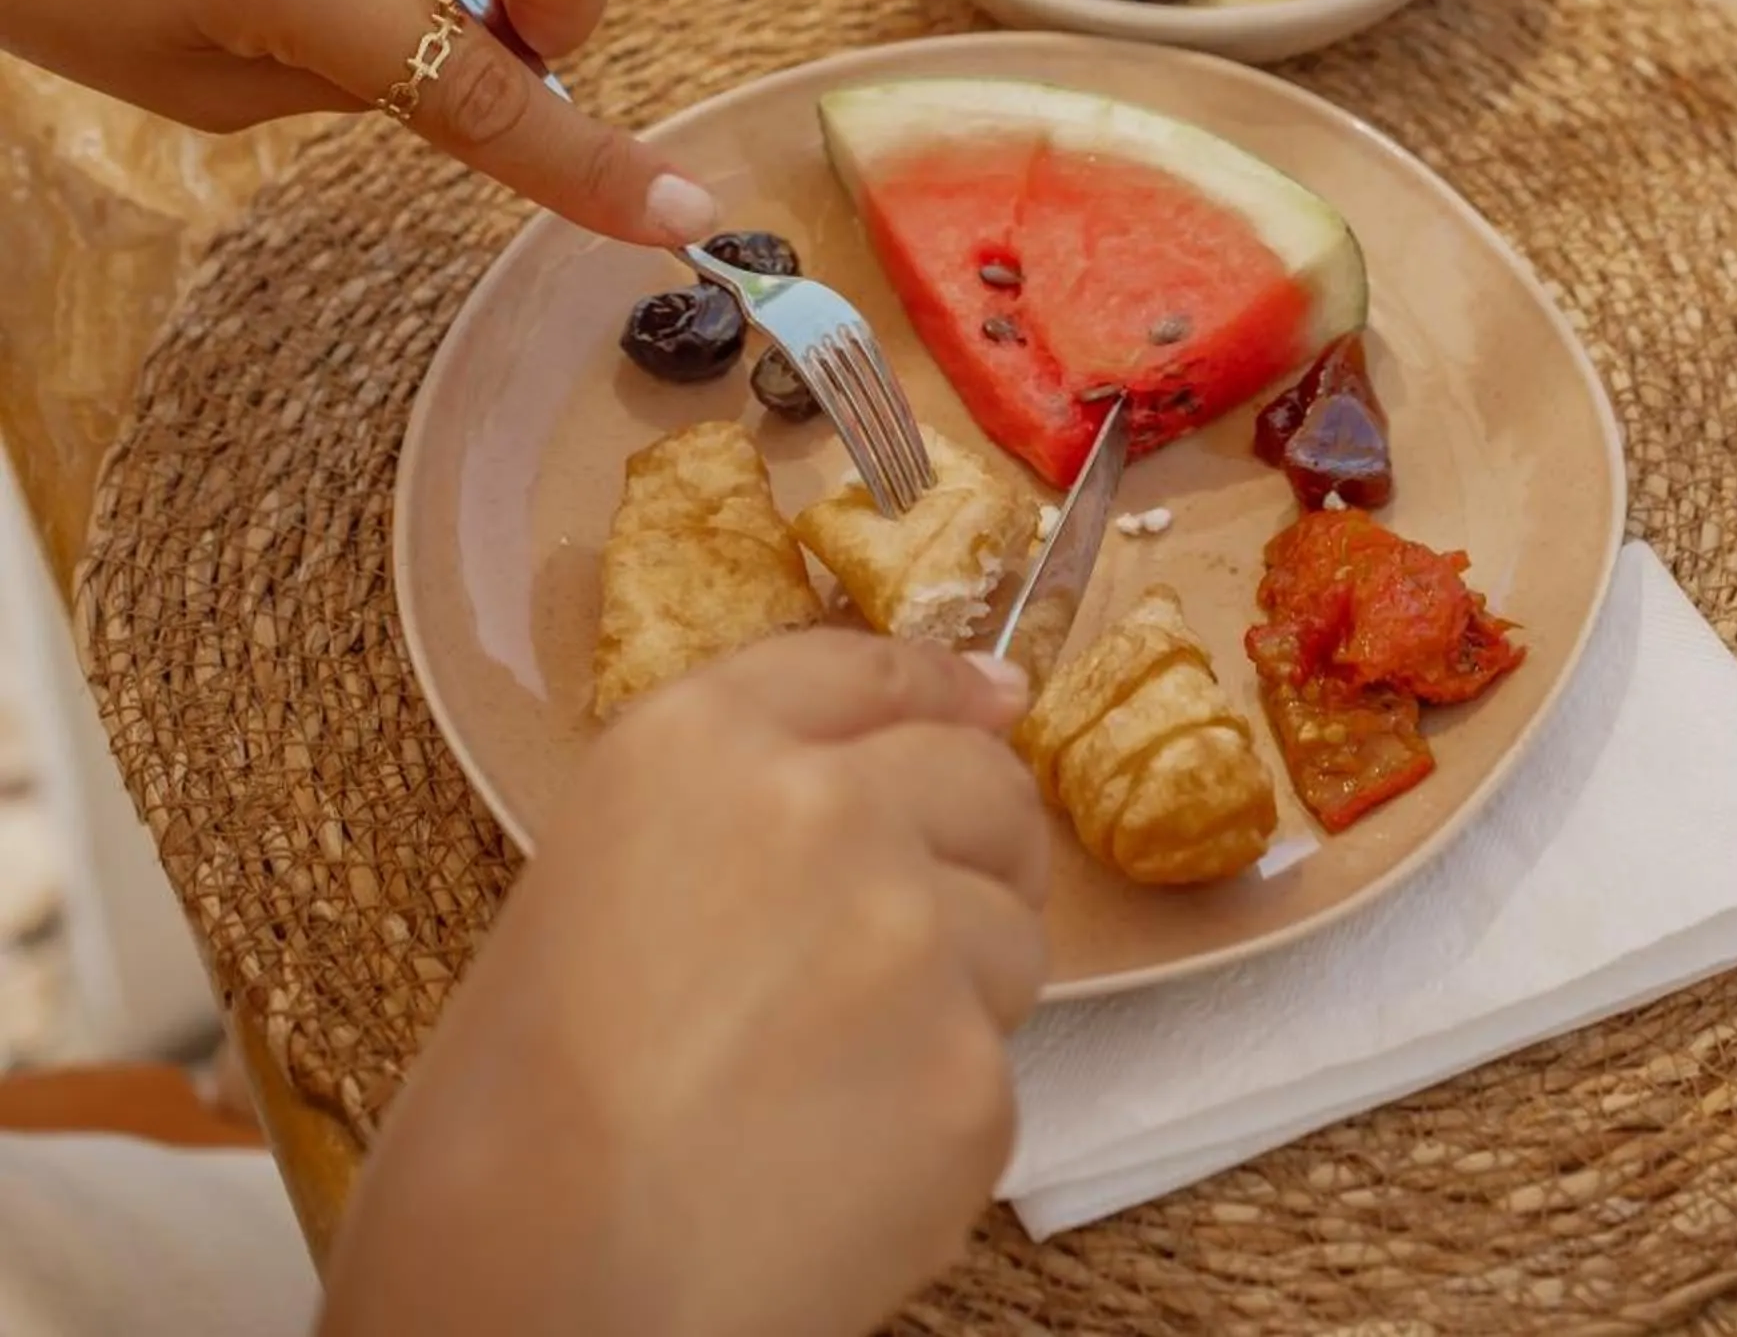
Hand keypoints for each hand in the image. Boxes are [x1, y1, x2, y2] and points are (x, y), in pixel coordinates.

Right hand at [322, 632, 1047, 1336]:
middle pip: (982, 783)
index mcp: (703, 741)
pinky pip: (991, 1076)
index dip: (944, 687)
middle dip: (977, 847)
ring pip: (1012, 936)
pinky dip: (935, 1124)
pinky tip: (830, 1168)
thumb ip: (742, 801)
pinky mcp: (968, 1074)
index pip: (872, 666)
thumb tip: (931, 738)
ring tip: (827, 1082)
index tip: (990, 702)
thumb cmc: (518, 1101)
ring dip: (958, 992)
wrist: (532, 1282)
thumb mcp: (595, 870)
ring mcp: (913, 936)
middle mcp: (828, 806)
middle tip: (918, 934)